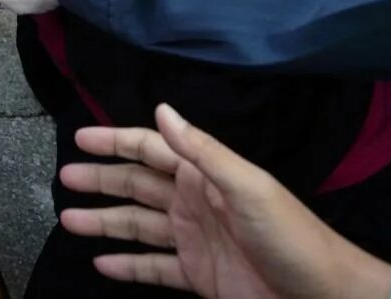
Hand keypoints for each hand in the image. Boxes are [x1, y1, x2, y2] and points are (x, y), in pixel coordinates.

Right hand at [59, 104, 390, 298]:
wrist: (325, 295)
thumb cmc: (291, 236)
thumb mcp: (248, 187)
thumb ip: (203, 151)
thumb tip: (163, 110)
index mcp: (204, 177)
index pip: (151, 150)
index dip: (116, 142)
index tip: (80, 138)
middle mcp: (193, 204)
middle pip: (137, 186)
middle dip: (101, 180)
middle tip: (65, 178)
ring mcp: (194, 241)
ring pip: (137, 226)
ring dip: (104, 222)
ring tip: (68, 221)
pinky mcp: (198, 276)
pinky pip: (153, 268)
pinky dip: (127, 265)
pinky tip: (101, 262)